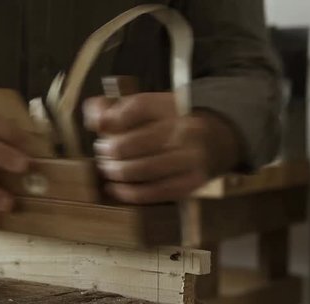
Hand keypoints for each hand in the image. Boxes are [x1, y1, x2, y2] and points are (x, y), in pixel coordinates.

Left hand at [83, 92, 240, 203]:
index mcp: (172, 106)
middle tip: (103, 150)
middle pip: (130, 143)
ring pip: (138, 170)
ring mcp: (190, 158)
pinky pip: (151, 192)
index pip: (137, 107)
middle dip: (108, 150)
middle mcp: (185, 130)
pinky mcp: (191, 182)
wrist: (214, 140)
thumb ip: (112, 107)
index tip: (100, 126)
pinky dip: (126, 192)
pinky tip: (114, 188)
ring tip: (108, 168)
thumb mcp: (146, 107)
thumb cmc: (167, 123)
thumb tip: (95, 118)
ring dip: (114, 171)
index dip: (111, 119)